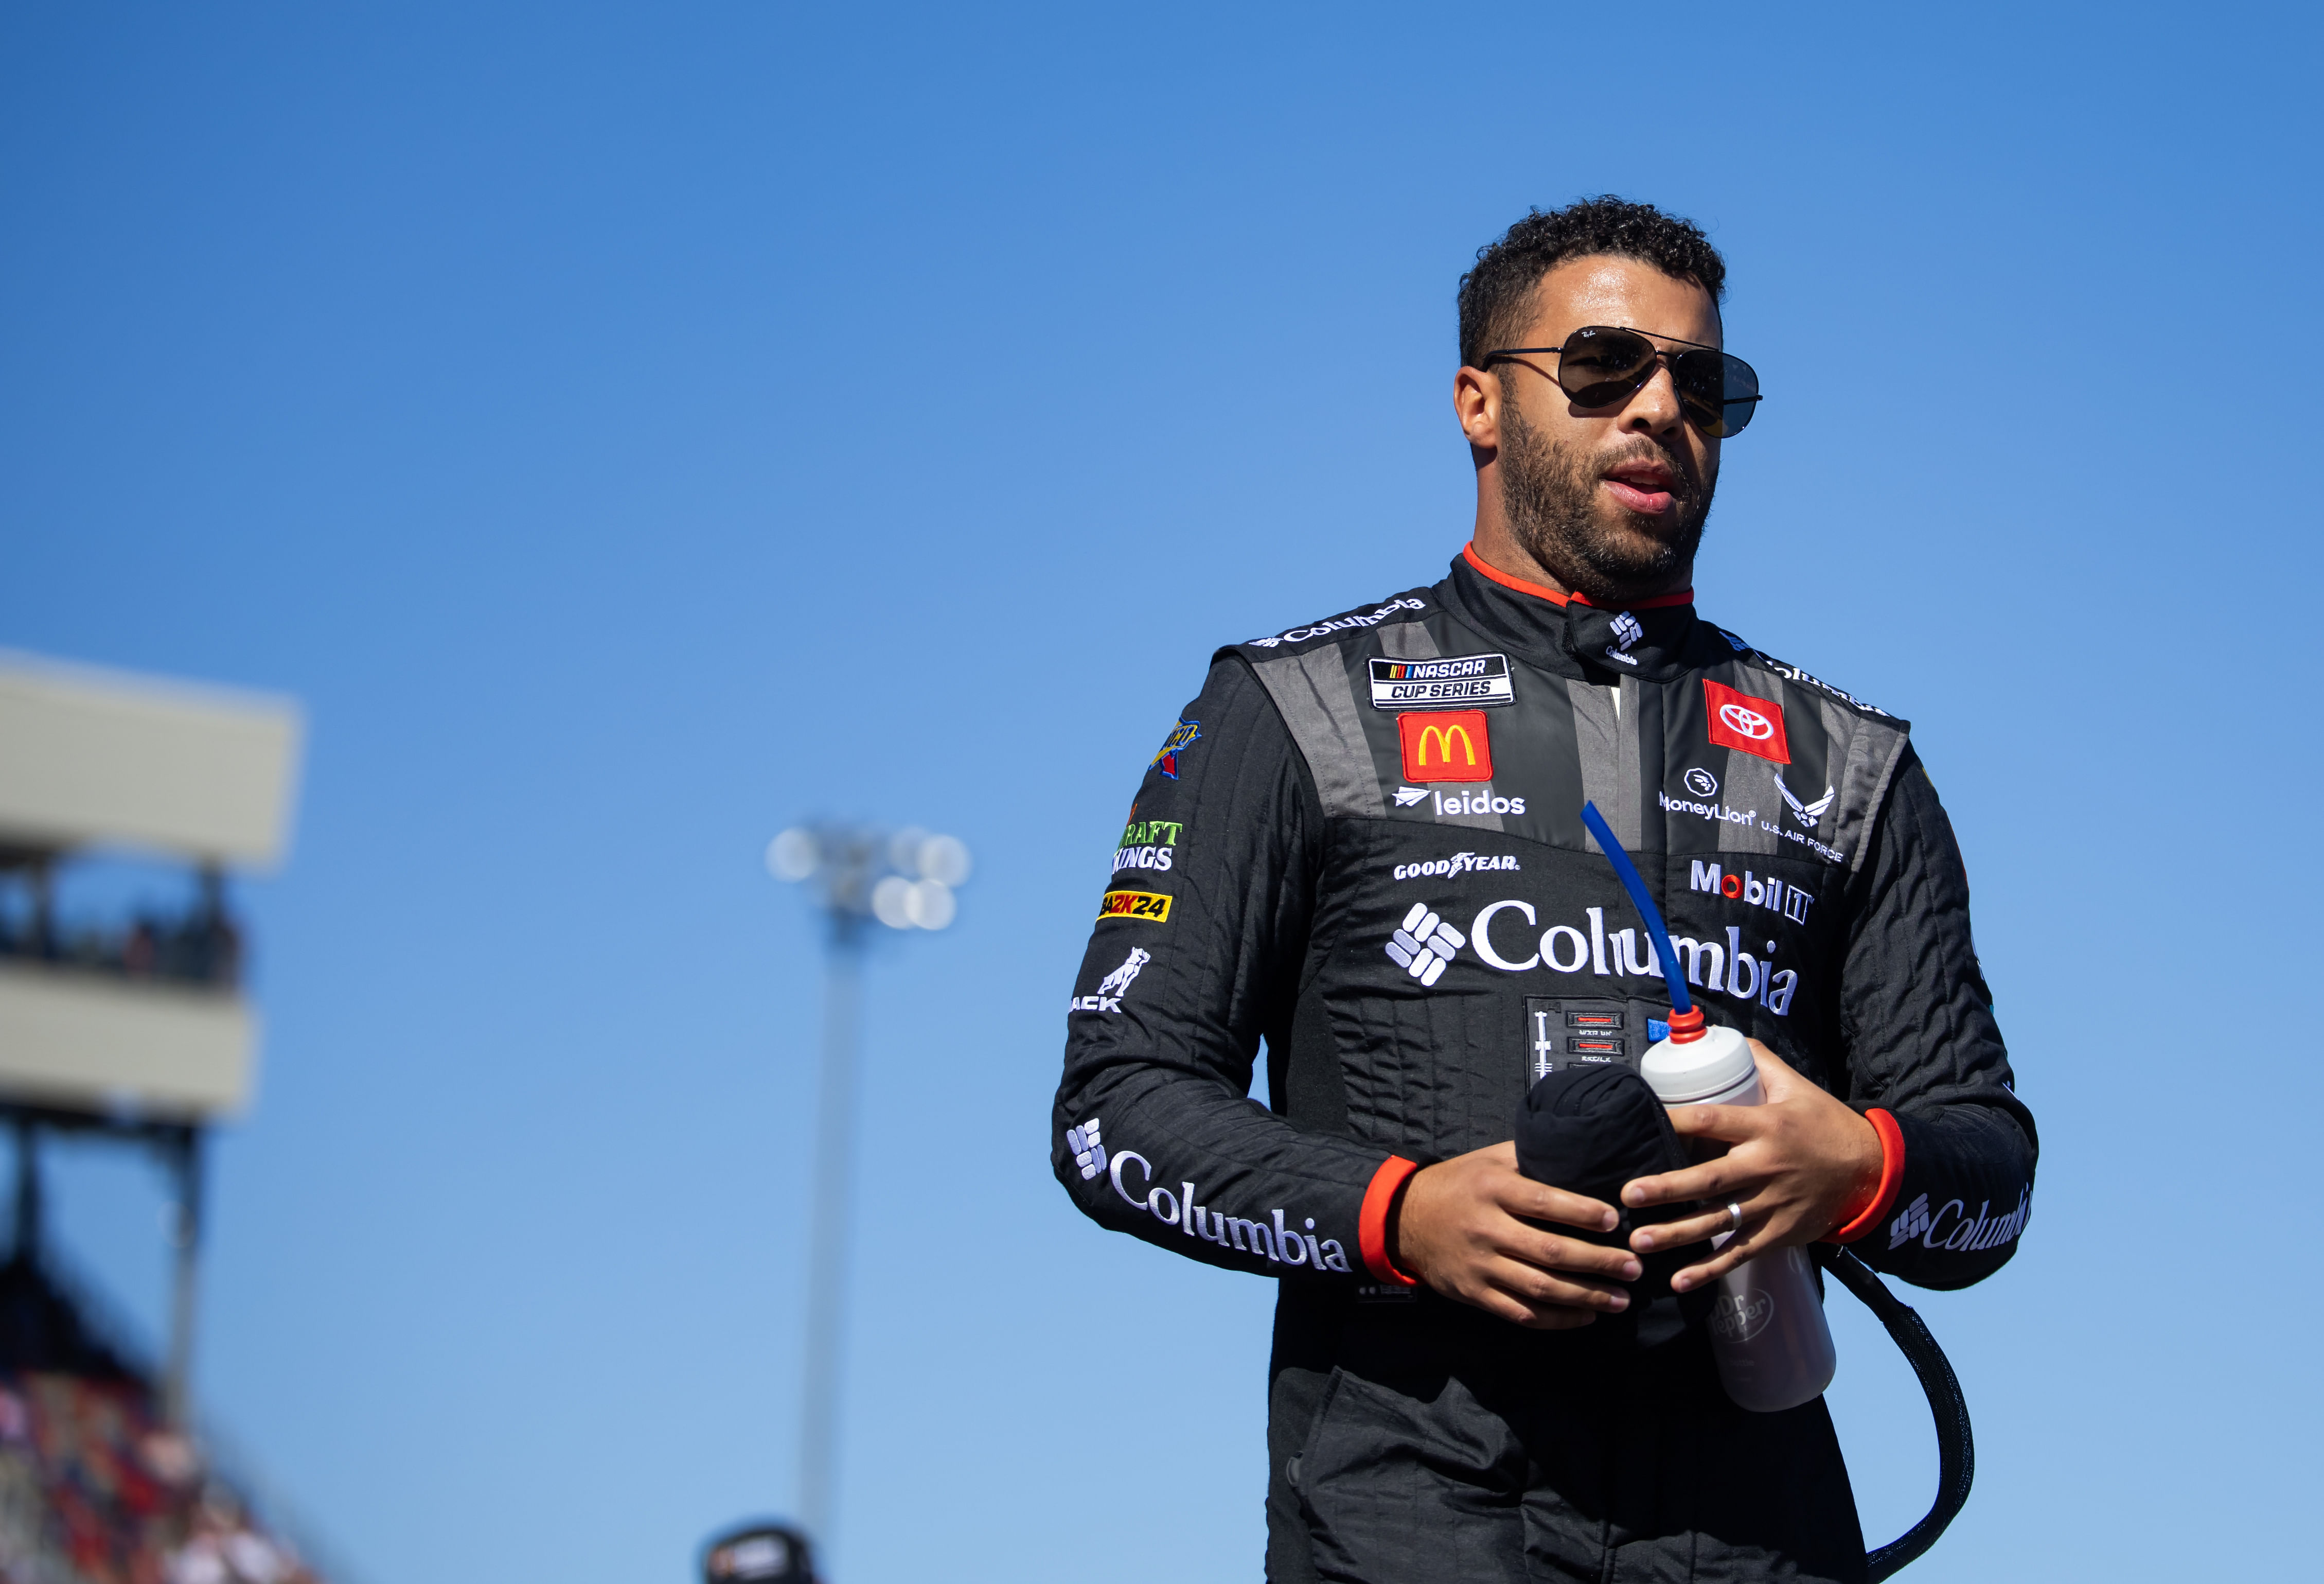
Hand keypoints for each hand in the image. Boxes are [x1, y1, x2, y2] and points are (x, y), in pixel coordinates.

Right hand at [1391, 1142, 1640, 1328]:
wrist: (1405, 1219)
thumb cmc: (1460, 1183)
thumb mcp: (1489, 1159)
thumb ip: (1530, 1156)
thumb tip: (1584, 1151)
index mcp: (1492, 1189)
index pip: (1542, 1202)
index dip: (1581, 1212)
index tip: (1615, 1221)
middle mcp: (1485, 1229)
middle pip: (1549, 1251)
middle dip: (1598, 1262)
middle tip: (1634, 1267)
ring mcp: (1479, 1266)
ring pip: (1539, 1288)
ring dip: (1586, 1296)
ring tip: (1622, 1299)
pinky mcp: (1474, 1294)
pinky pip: (1521, 1313)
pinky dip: (1557, 1319)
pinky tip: (1586, 1316)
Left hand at [1620, 1041, 1880, 1293]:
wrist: (1869, 1170)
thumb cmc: (1824, 1124)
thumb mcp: (1796, 1086)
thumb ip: (1759, 1061)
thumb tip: (1721, 1035)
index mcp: (1764, 1127)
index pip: (1713, 1121)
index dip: (1677, 1121)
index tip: (1644, 1122)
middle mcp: (1765, 1167)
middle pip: (1709, 1179)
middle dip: (1667, 1188)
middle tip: (1628, 1194)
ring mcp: (1771, 1204)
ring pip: (1719, 1221)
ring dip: (1677, 1235)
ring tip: (1639, 1242)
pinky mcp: (1778, 1234)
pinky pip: (1739, 1253)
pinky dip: (1710, 1270)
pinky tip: (1679, 1281)